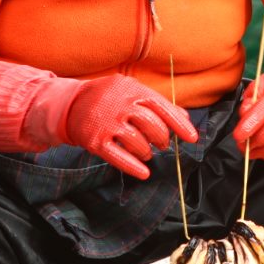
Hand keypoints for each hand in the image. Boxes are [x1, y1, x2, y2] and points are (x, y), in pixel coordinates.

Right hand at [61, 75, 197, 178]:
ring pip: (138, 142)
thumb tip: (184, 118)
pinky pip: (118, 157)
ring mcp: (107, 123)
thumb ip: (157, 103)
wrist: (71, 104)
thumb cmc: (109, 98)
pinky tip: (144, 172)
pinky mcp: (96, 141)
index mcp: (133, 90)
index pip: (162, 107)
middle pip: (152, 126)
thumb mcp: (132, 91)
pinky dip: (133, 167)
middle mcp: (120, 105)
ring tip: (146, 152)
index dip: (179, 124)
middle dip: (161, 138)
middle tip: (162, 144)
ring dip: (147, 151)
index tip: (192, 138)